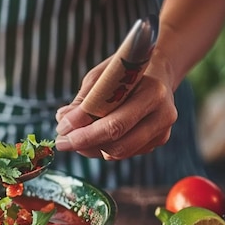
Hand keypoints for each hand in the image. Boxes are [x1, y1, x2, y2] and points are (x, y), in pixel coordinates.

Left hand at [54, 56, 176, 159]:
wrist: (158, 72)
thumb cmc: (126, 71)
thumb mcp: (103, 75)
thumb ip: (85, 100)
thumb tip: (63, 120)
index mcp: (153, 92)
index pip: (115, 122)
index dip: (84, 129)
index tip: (61, 128)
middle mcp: (163, 115)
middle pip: (118, 143)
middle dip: (84, 143)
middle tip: (61, 141)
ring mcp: (162, 132)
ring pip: (119, 152)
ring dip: (91, 148)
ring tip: (73, 137)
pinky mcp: (156, 142)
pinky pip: (124, 152)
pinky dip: (102, 148)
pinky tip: (92, 137)